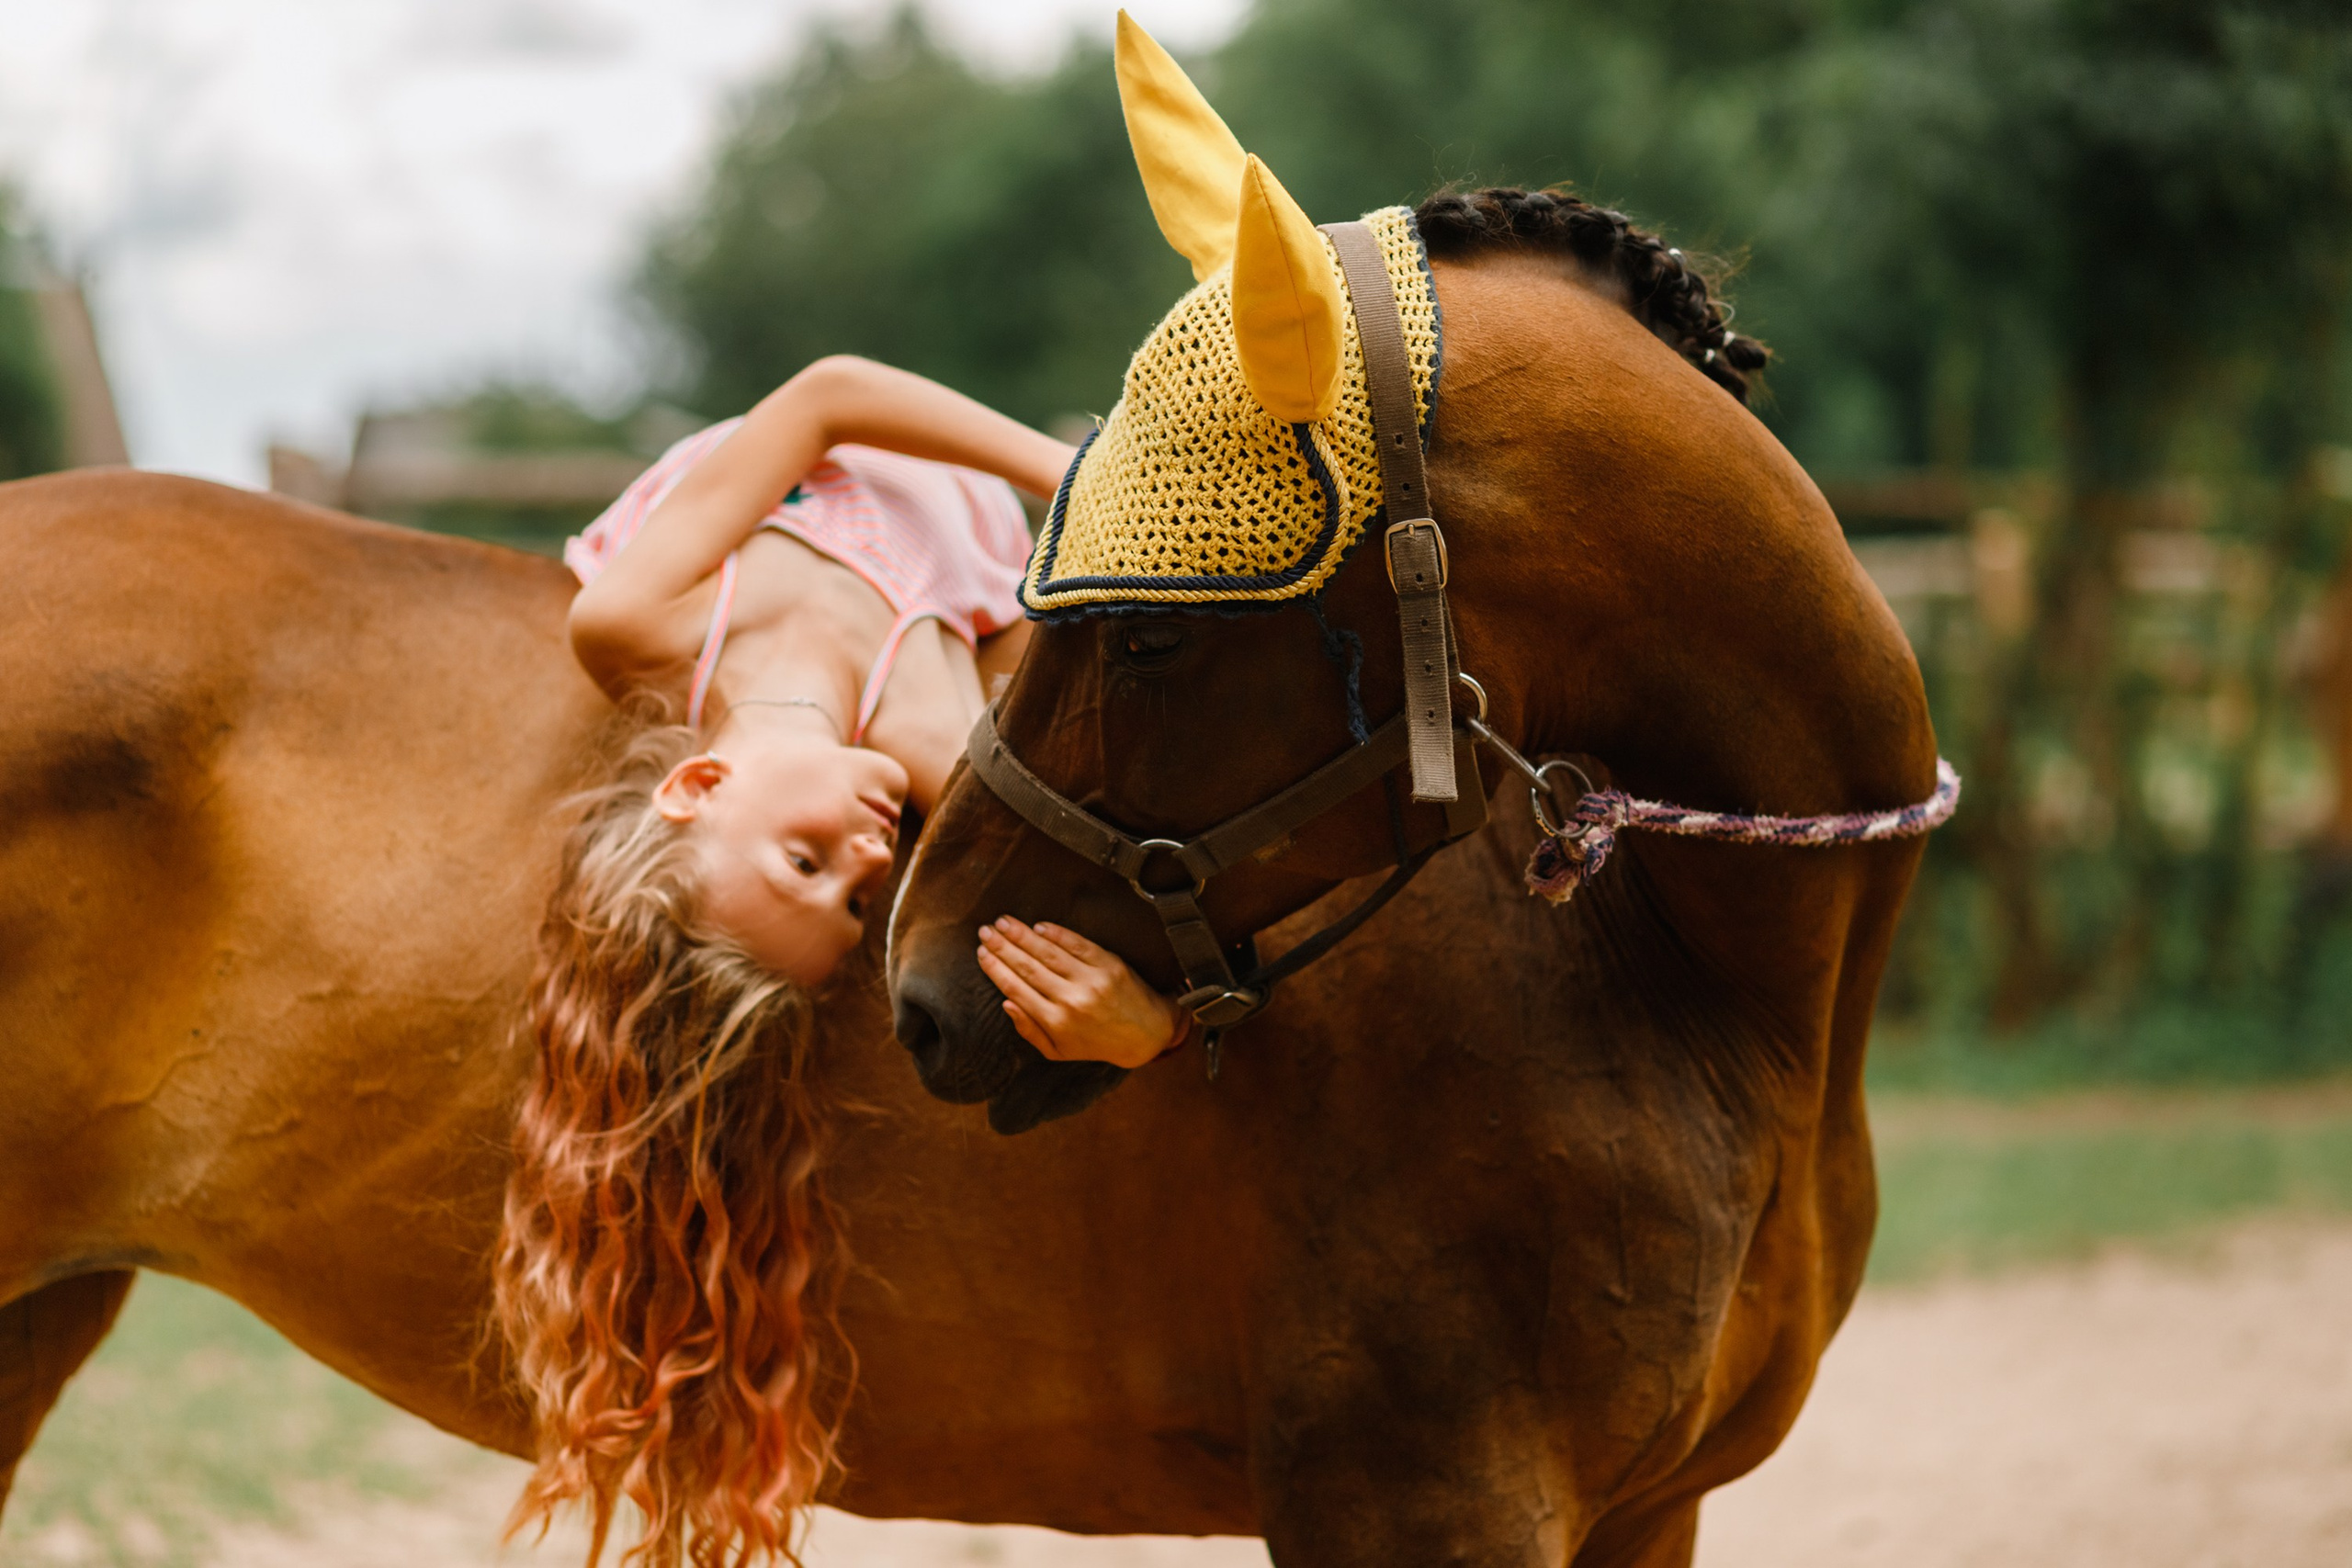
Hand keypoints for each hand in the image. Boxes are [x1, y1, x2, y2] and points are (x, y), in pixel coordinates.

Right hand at [975, 917, 1187, 1068]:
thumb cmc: (1095, 1043)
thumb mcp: (1058, 1050)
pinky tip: (1038, 926)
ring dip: (1023, 935)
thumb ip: (1029, 1030)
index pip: (1017, 989)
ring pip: (1049, 953)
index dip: (996, 969)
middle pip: (1029, 967)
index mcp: (1056, 1022)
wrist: (1145, 1034)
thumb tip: (1006, 1003)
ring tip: (1003, 922)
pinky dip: (1057, 934)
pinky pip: (1078, 944)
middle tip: (985, 931)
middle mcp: (1072, 1000)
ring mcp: (1092, 980)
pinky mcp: (1109, 965)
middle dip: (1003, 946)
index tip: (981, 953)